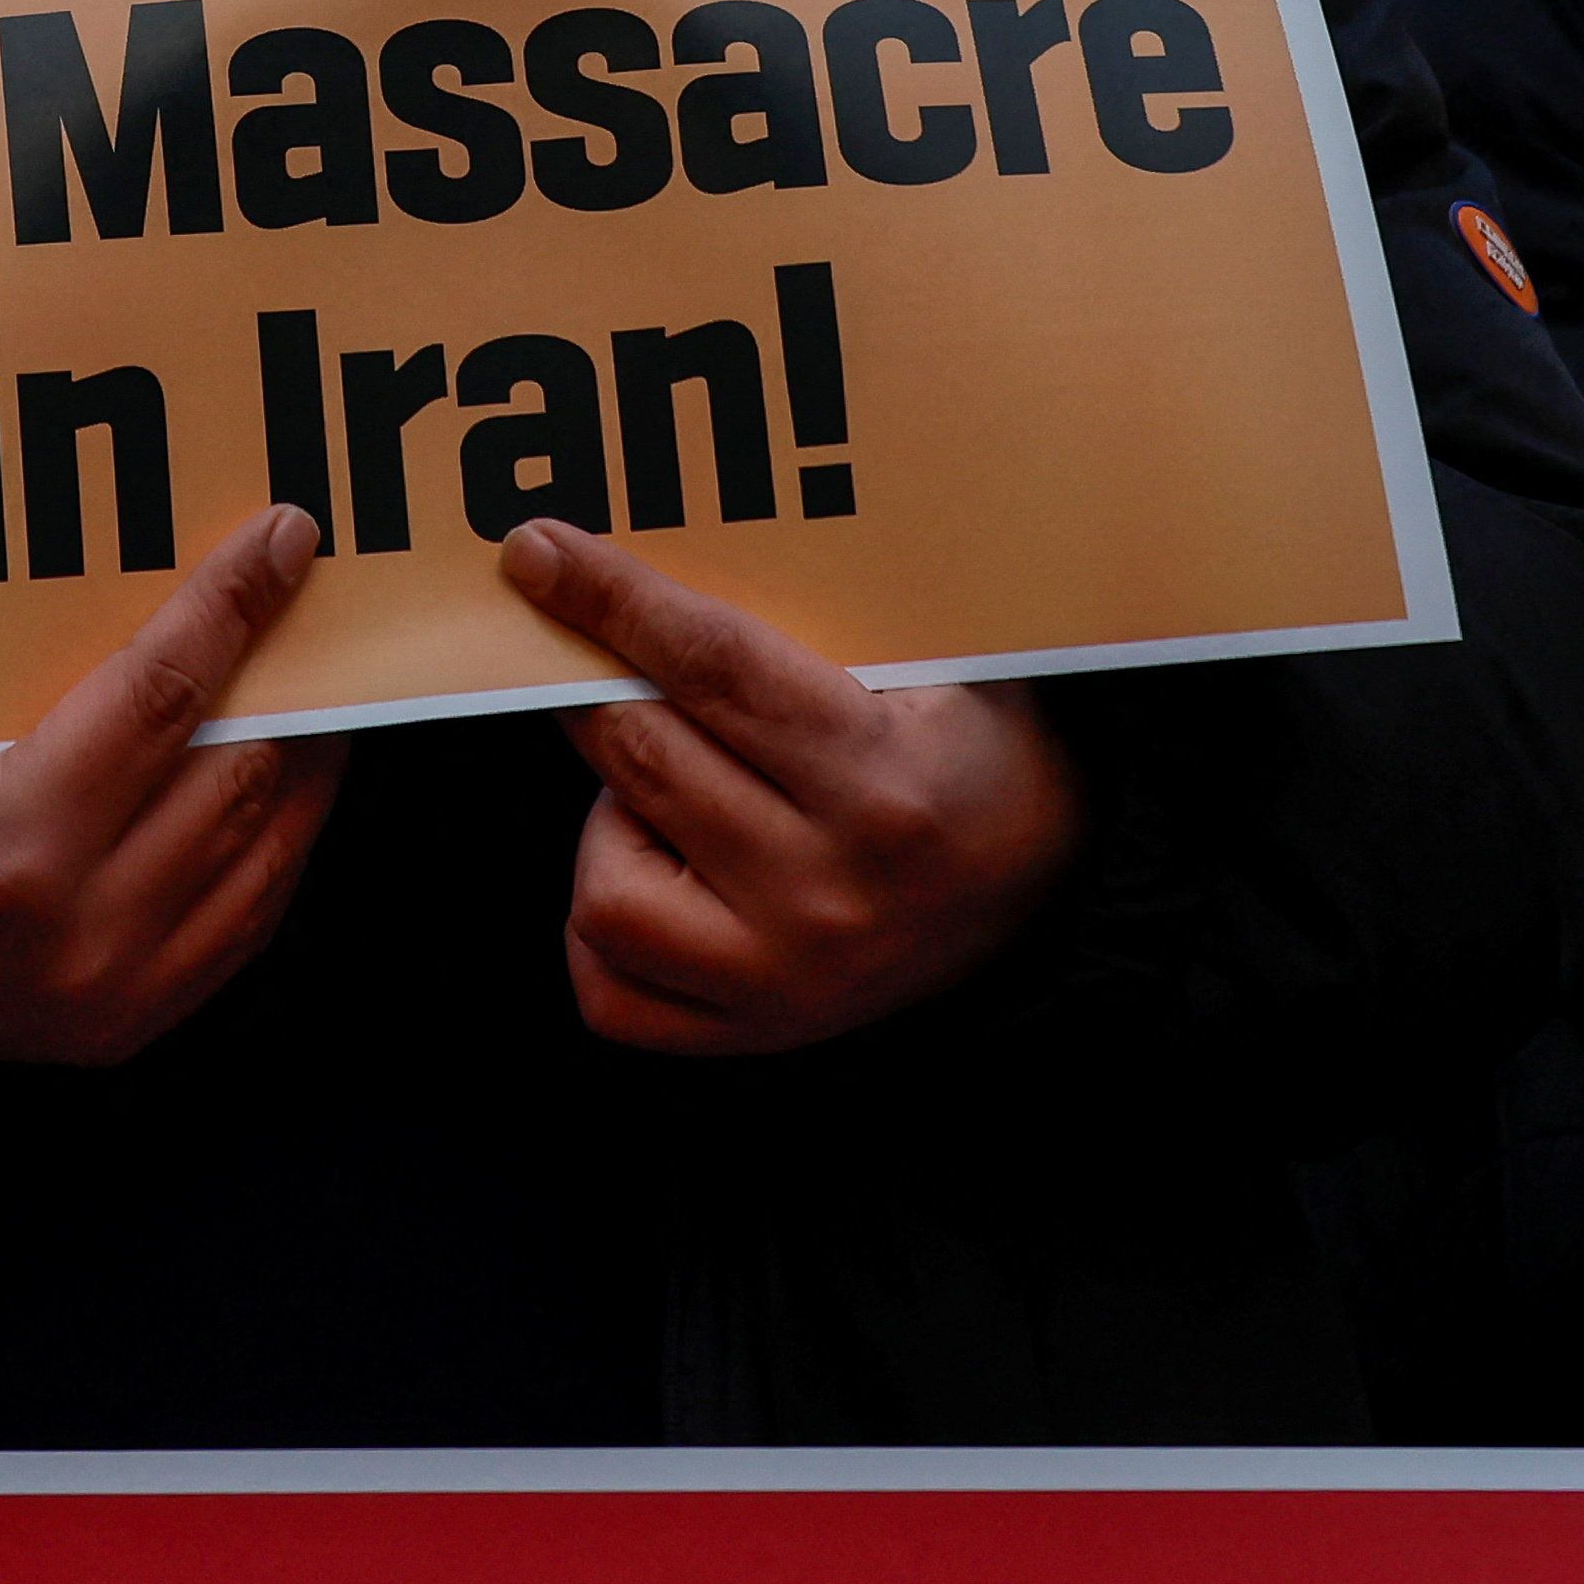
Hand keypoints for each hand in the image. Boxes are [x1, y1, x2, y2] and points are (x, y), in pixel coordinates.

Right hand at [0, 506, 342, 1064]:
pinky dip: (273, 843)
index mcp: (11, 849)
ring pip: (262, 852)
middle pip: (237, 773)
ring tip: (315, 671)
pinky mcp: (111, 1032)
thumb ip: (11, 647)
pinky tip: (279, 776)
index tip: (283, 536)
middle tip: (314, 592)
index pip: (166, 695)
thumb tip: (135, 548)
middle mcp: (75, 939)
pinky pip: (240, 924)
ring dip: (300, 757)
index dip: (233, 603)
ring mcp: (102, 1001)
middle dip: (286, 671)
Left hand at [499, 519, 1080, 1055]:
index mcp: (882, 780)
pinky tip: (657, 867)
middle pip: (642, 753)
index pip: (711, 666)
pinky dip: (606, 921)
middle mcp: (830, 891)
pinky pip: (608, 986)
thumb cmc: (966, 743)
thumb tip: (643, 553)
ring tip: (671, 788)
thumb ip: (803, 610)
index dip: (611, 599)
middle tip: (602, 657)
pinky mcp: (754, 1031)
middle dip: (595, 687)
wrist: (1046, 886)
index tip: (536, 552)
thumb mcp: (928, 655)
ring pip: (604, 881)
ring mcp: (786, 978)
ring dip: (613, 814)